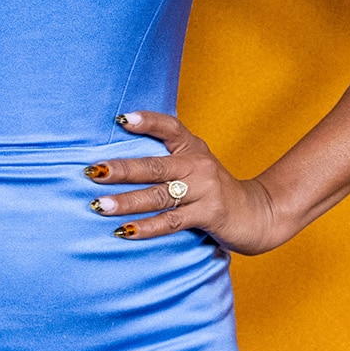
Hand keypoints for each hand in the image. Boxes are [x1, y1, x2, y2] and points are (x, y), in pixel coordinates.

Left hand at [84, 111, 286, 254]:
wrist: (257, 213)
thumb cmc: (214, 189)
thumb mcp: (196, 166)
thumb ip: (168, 158)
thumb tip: (120, 158)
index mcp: (193, 147)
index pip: (169, 127)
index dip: (147, 121)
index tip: (121, 119)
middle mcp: (198, 164)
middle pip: (154, 165)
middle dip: (121, 169)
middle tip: (92, 171)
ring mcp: (205, 189)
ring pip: (159, 195)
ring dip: (126, 201)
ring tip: (99, 205)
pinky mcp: (210, 214)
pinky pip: (172, 221)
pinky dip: (147, 227)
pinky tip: (125, 232)